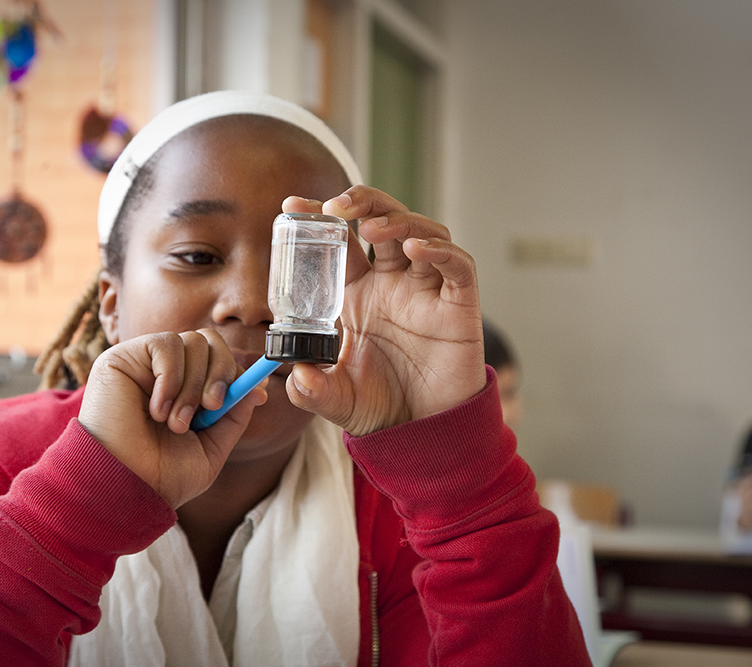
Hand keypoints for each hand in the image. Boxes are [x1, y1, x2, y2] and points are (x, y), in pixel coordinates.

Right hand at [78, 330, 267, 507]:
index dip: (238, 372)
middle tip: (211, 407)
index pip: (219, 359)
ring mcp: (143, 363)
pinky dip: (170, 379)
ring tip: (175, 422)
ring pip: (192, 342)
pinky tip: (156, 410)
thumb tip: (255, 389)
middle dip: (221, 373)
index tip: (257, 394)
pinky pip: (166, 344)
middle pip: (210, 341)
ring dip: (191, 387)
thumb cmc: (161, 475)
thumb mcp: (210, 449)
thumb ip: (233, 417)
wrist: (125, 486)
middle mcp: (165, 373)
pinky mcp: (123, 357)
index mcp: (185, 391)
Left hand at [282, 186, 486, 435]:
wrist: (423, 433)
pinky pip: (457, 267)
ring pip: (421, 232)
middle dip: (362, 203)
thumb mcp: (335, 399)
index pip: (340, 242)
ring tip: (372, 229)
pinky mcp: (458, 306)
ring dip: (398, 220)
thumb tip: (296, 377)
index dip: (319, 218)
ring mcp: (427, 292)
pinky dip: (440, 251)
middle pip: (382, 221)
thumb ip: (311, 389)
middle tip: (336, 205)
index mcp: (359, 295)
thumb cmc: (381, 407)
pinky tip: (415, 250)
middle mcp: (393, 285)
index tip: (293, 205)